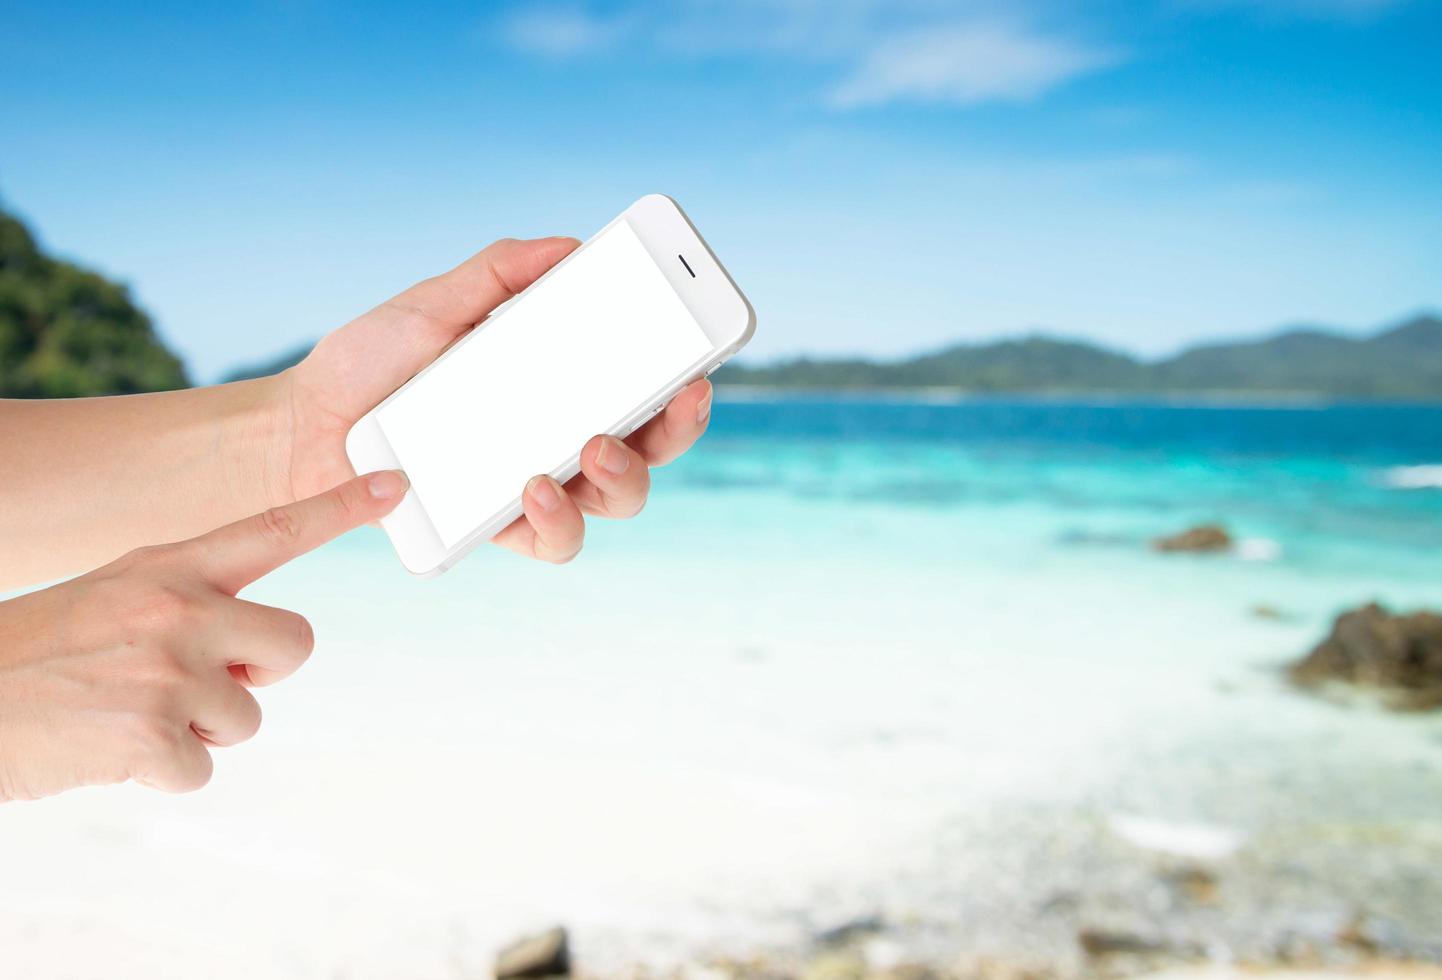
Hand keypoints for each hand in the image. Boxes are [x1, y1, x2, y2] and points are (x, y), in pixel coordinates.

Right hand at [0, 470, 407, 801]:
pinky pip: (203, 768)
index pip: (273, 527)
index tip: (395, 484)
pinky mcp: (152, 735)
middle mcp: (180, 607)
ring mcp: (169, 670)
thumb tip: (252, 656)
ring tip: (127, 710)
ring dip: (199, 728)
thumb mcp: (118, 595)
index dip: (340, 505)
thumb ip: (191, 602)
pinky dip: (164, 772)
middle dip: (259, 674)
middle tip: (194, 681)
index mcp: (170, 566)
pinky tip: (112, 747)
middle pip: (296, 644)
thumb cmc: (45, 654)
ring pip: (247, 716)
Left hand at [271, 237, 713, 562]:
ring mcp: (537, 486)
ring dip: (627, 474)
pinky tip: (533, 488)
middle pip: (653, 445)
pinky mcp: (498, 527)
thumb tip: (569, 245)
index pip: (643, 383)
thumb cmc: (374, 362)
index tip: (702, 357)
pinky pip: (553, 540)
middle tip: (675, 394)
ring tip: (594, 446)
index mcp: (562, 383)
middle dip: (679, 426)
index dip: (686, 377)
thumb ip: (500, 271)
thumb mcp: (437, 303)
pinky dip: (557, 519)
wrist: (304, 425)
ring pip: (619, 498)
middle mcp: (563, 437)